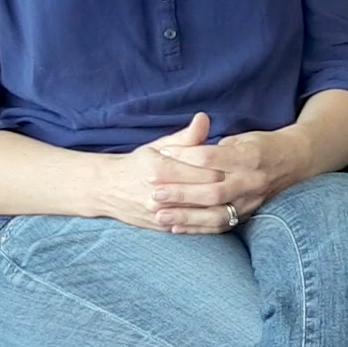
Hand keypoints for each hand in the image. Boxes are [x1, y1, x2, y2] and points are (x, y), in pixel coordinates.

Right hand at [94, 113, 226, 231]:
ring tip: (235, 196)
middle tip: (239, 180)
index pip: (202, 170)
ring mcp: (160, 214)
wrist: (107, 189)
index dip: (222, 167)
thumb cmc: (138, 163)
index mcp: (160, 170)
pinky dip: (209, 222)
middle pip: (204, 192)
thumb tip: (204, 118)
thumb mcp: (159, 146)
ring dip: (220, 206)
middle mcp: (159, 194)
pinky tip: (222, 213)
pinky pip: (191, 228)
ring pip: (200, 213)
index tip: (235, 164)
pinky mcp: (161, 227)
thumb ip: (185, 137)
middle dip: (225, 186)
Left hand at [149, 124, 315, 234]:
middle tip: (154, 191)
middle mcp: (252, 180)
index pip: (211, 157)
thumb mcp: (242, 137)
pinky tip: (176, 229)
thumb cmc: (262, 146)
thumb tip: (182, 150)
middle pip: (212, 190)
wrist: (296, 161)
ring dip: (186, 217)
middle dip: (181, 192)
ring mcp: (251, 201)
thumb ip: (214, 145)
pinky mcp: (249, 215)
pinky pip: (221, 226)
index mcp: (249, 156)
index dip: (185, 155)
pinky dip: (198, 229)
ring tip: (160, 215)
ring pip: (216, 213)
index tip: (162, 153)